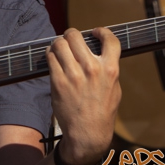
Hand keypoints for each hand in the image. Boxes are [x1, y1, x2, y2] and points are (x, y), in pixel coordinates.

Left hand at [47, 27, 120, 164]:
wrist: (87, 133)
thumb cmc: (102, 111)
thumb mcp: (114, 88)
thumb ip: (108, 68)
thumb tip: (98, 49)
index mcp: (110, 70)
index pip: (110, 40)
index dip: (101, 31)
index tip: (94, 32)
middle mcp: (92, 69)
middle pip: (75, 36)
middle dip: (71, 35)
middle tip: (70, 40)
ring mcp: (73, 75)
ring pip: (59, 43)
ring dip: (58, 43)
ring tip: (60, 49)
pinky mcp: (58, 81)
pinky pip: (50, 57)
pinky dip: (50, 54)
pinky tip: (53, 58)